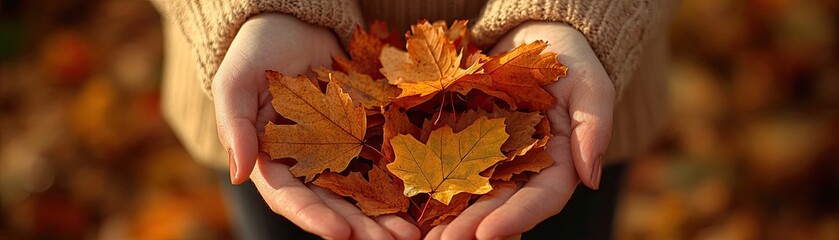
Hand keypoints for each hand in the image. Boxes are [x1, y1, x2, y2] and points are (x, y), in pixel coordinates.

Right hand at [213, 13, 418, 239]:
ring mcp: (336, 152)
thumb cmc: (255, 52)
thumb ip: (233, 128)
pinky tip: (424, 194)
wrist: (292, 24)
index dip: (315, 219)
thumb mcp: (235, 84)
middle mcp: (306, 165)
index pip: (291, 200)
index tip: (343, 233)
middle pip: (333, 205)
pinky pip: (383, 160)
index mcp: (271, 162)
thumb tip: (237, 175)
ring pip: (362, 191)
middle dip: (362, 227)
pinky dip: (401, 179)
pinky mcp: (363, 134)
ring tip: (414, 230)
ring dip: (386, 214)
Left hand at [426, 21, 614, 238]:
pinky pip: (444, 164)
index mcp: (558, 166)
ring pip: (468, 194)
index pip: (540, 199)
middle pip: (498, 205)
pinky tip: (408, 199)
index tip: (486, 233)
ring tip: (421, 236)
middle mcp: (522, 170)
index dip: (514, 218)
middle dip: (470, 227)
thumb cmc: (568, 62)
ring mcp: (490, 158)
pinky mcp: (463, 142)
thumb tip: (592, 179)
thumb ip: (594, 128)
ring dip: (446, 216)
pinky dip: (428, 183)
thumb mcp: (590, 86)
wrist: (532, 40)